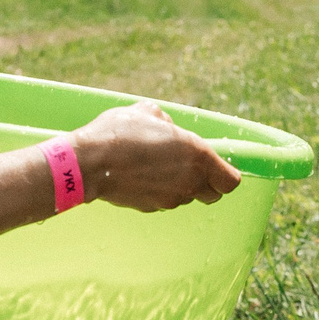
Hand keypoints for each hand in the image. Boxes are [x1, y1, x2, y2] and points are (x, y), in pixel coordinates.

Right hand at [74, 101, 242, 212]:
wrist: (88, 163)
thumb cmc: (120, 132)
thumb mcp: (148, 112)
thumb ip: (167, 122)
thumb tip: (167, 129)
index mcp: (197, 155)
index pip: (230, 181)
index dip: (226, 174)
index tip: (217, 165)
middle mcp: (189, 181)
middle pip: (213, 195)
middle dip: (207, 183)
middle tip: (189, 166)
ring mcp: (170, 198)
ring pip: (187, 197)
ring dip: (180, 185)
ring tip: (157, 165)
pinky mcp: (151, 207)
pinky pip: (164, 200)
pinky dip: (159, 190)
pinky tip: (141, 175)